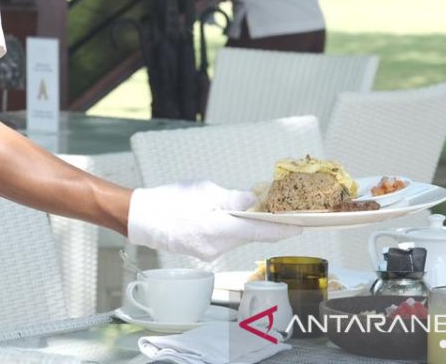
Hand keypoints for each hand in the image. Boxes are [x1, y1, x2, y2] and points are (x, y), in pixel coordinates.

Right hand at [127, 179, 300, 260]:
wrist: (143, 217)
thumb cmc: (171, 200)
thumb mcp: (204, 191)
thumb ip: (233, 199)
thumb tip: (255, 202)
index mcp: (219, 229)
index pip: (260, 231)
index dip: (283, 229)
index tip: (302, 226)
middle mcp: (218, 247)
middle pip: (250, 235)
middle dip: (264, 223)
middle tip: (279, 209)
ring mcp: (210, 253)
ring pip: (238, 238)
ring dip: (245, 225)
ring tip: (247, 208)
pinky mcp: (203, 253)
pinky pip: (225, 240)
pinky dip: (230, 229)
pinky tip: (225, 216)